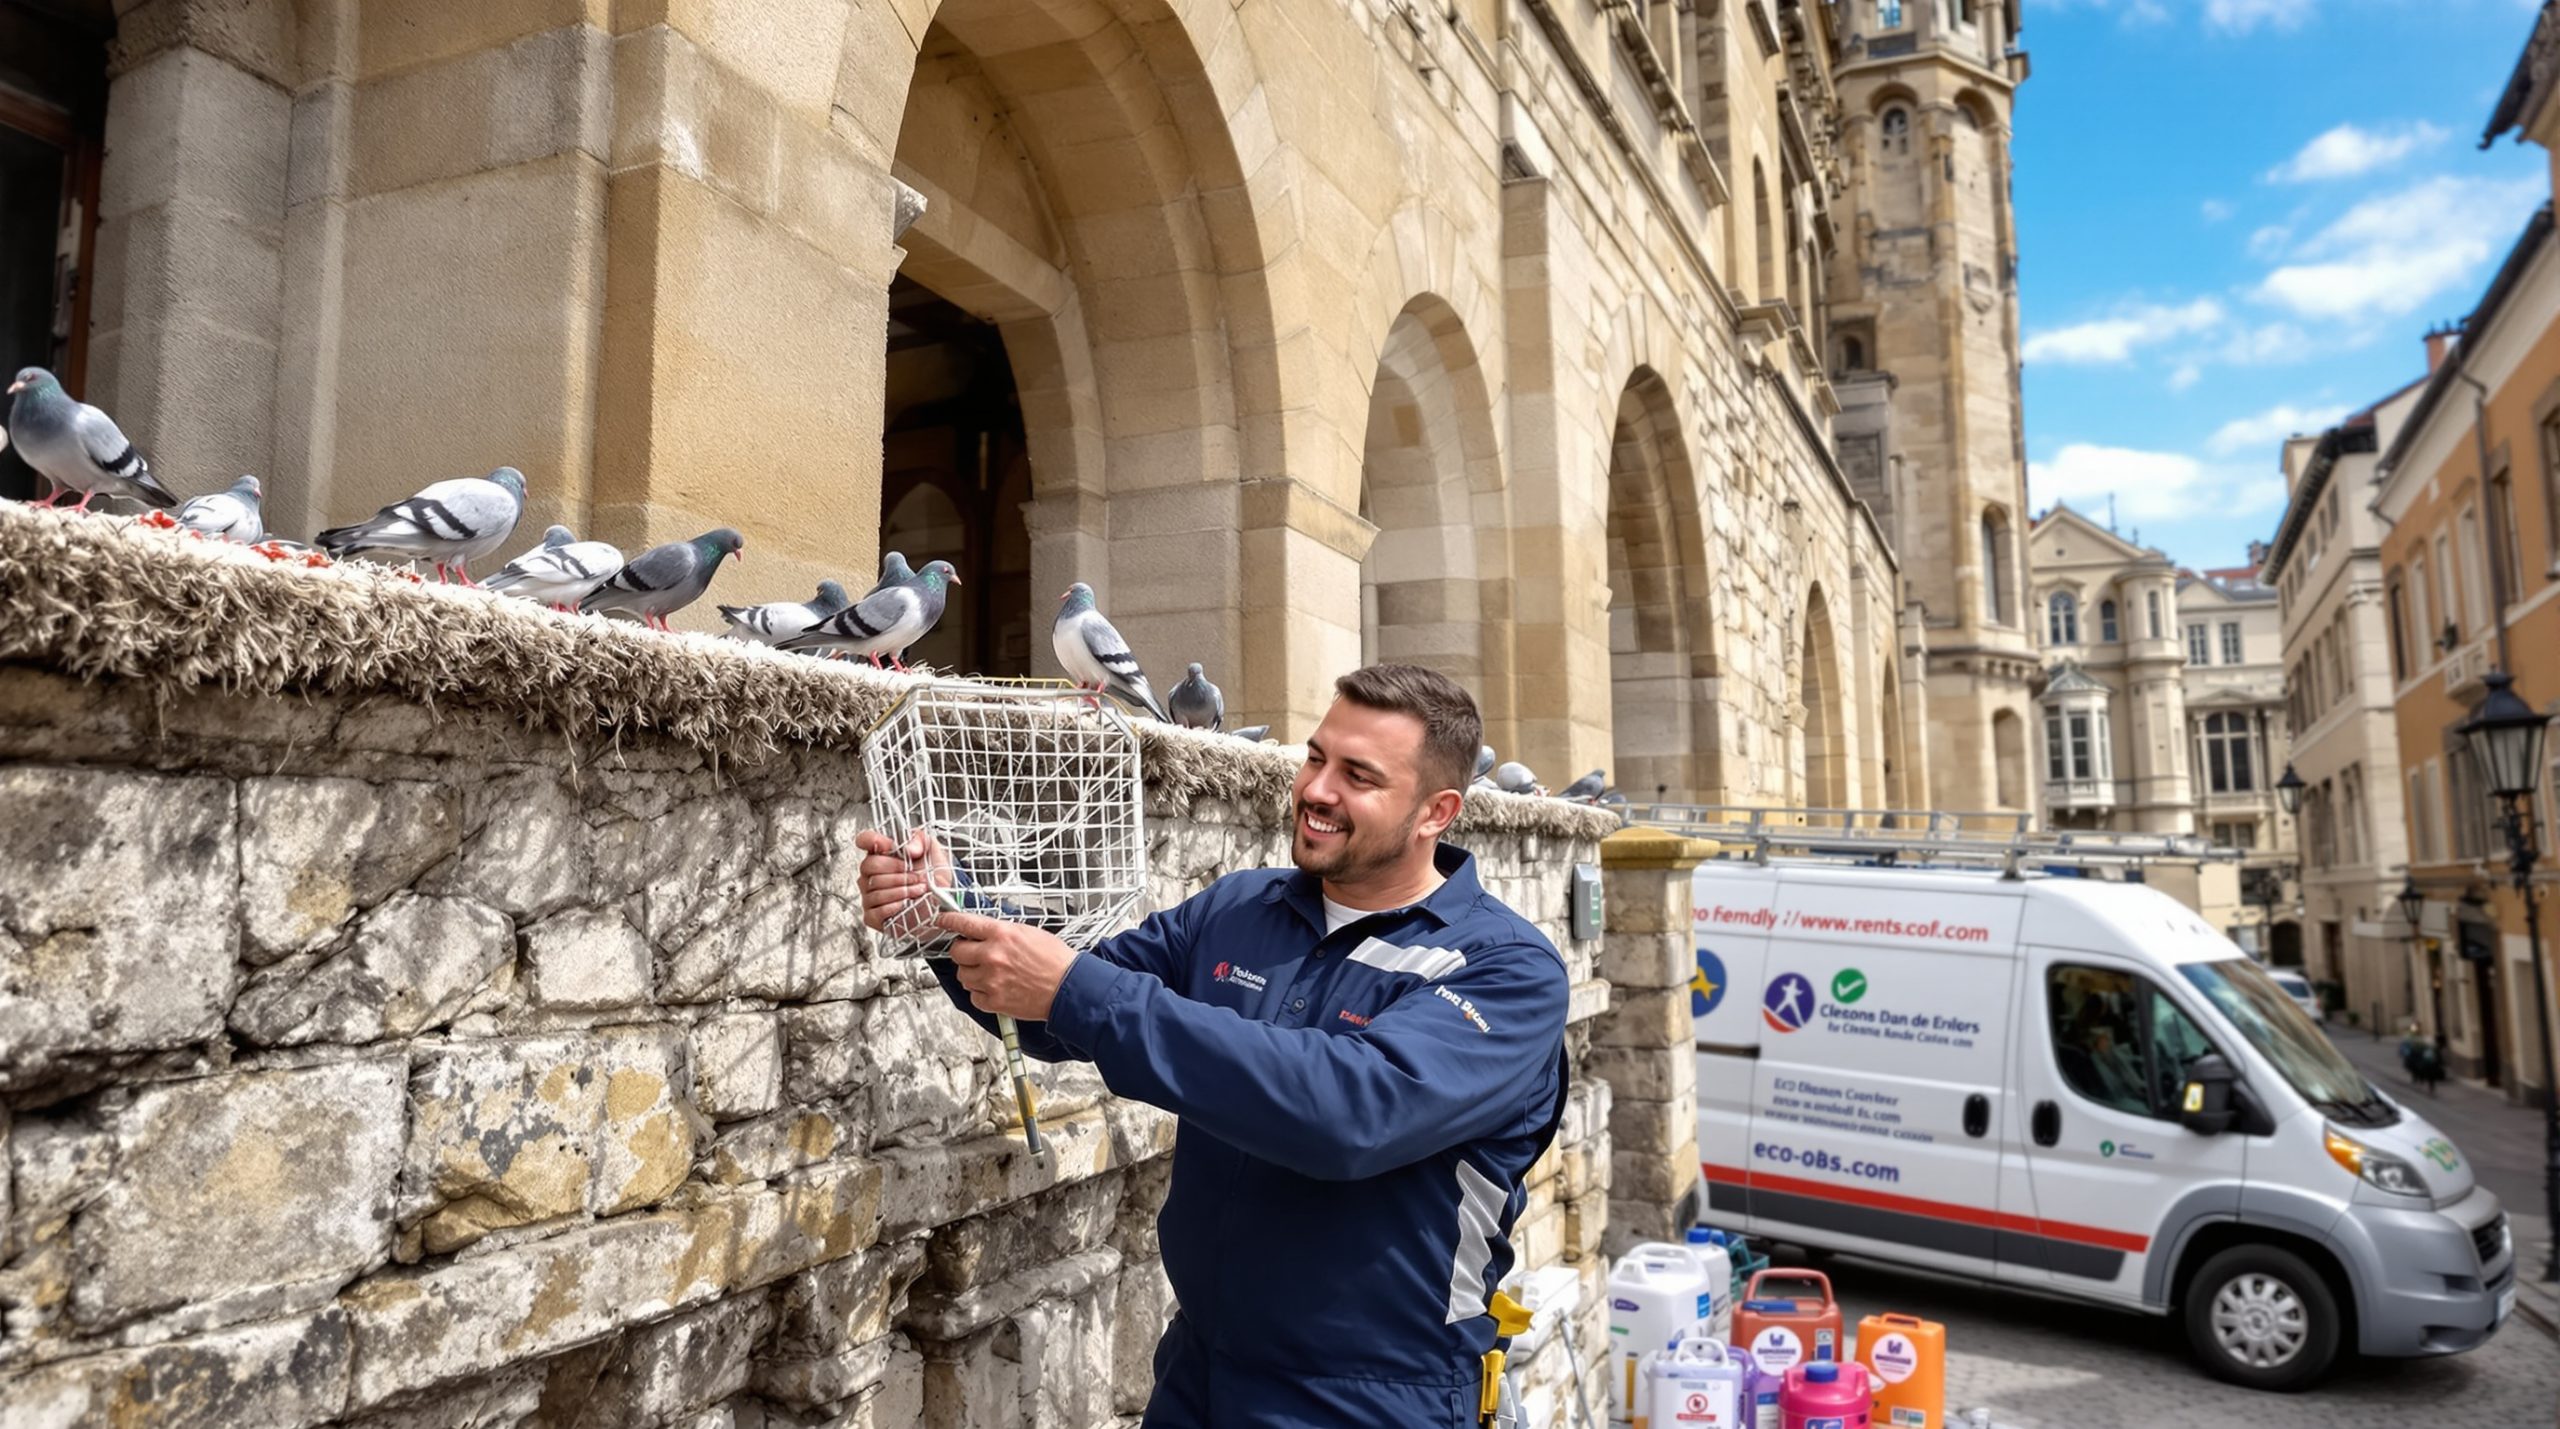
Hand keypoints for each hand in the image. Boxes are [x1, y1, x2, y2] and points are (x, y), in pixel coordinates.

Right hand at [855, 828, 953, 934]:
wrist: (943, 903)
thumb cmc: (934, 878)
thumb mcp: (932, 851)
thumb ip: (920, 840)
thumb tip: (908, 848)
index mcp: (883, 854)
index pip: (865, 840)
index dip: (872, 840)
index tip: (888, 846)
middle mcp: (872, 874)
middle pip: (870, 865)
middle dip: (897, 871)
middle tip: (915, 876)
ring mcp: (869, 895)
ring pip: (875, 889)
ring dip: (902, 890)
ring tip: (918, 890)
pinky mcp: (873, 916)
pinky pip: (876, 910)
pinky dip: (895, 906)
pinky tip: (906, 903)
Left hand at [939, 908, 1077, 1020]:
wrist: (1069, 987)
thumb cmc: (1055, 960)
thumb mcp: (1028, 932)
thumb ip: (1001, 931)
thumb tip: (982, 932)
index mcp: (1002, 934)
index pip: (963, 923)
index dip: (949, 920)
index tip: (943, 920)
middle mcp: (992, 956)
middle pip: (956, 952)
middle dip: (962, 951)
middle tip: (972, 953)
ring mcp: (991, 980)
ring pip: (963, 975)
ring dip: (971, 973)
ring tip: (990, 973)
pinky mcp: (994, 1001)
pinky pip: (973, 996)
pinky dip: (980, 993)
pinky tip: (995, 988)